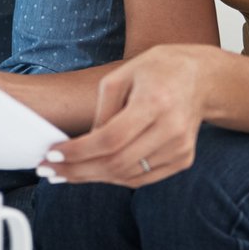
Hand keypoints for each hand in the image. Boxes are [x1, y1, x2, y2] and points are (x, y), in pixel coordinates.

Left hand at [41, 44, 210, 186]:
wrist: (198, 78)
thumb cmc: (155, 71)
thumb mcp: (121, 77)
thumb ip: (102, 111)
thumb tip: (82, 145)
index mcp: (154, 102)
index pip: (111, 139)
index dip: (79, 152)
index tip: (52, 155)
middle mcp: (171, 129)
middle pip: (117, 162)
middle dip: (78, 170)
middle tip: (50, 171)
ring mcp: (180, 148)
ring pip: (128, 175)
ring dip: (92, 177)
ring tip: (65, 173)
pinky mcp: (183, 160)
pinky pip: (142, 178)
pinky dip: (114, 178)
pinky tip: (93, 172)